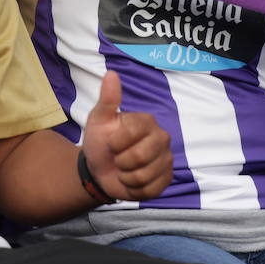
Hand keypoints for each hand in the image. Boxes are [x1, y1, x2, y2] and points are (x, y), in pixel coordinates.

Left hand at [81, 72, 172, 200]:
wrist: (100, 170)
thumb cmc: (101, 141)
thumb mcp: (98, 120)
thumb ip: (107, 99)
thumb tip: (111, 73)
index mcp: (147, 121)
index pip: (132, 133)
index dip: (115, 143)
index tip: (111, 143)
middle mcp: (162, 138)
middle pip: (140, 156)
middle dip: (121, 162)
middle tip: (118, 158)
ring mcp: (166, 159)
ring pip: (143, 176)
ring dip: (126, 177)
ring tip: (124, 170)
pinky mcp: (166, 179)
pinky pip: (150, 190)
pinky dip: (134, 189)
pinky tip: (131, 181)